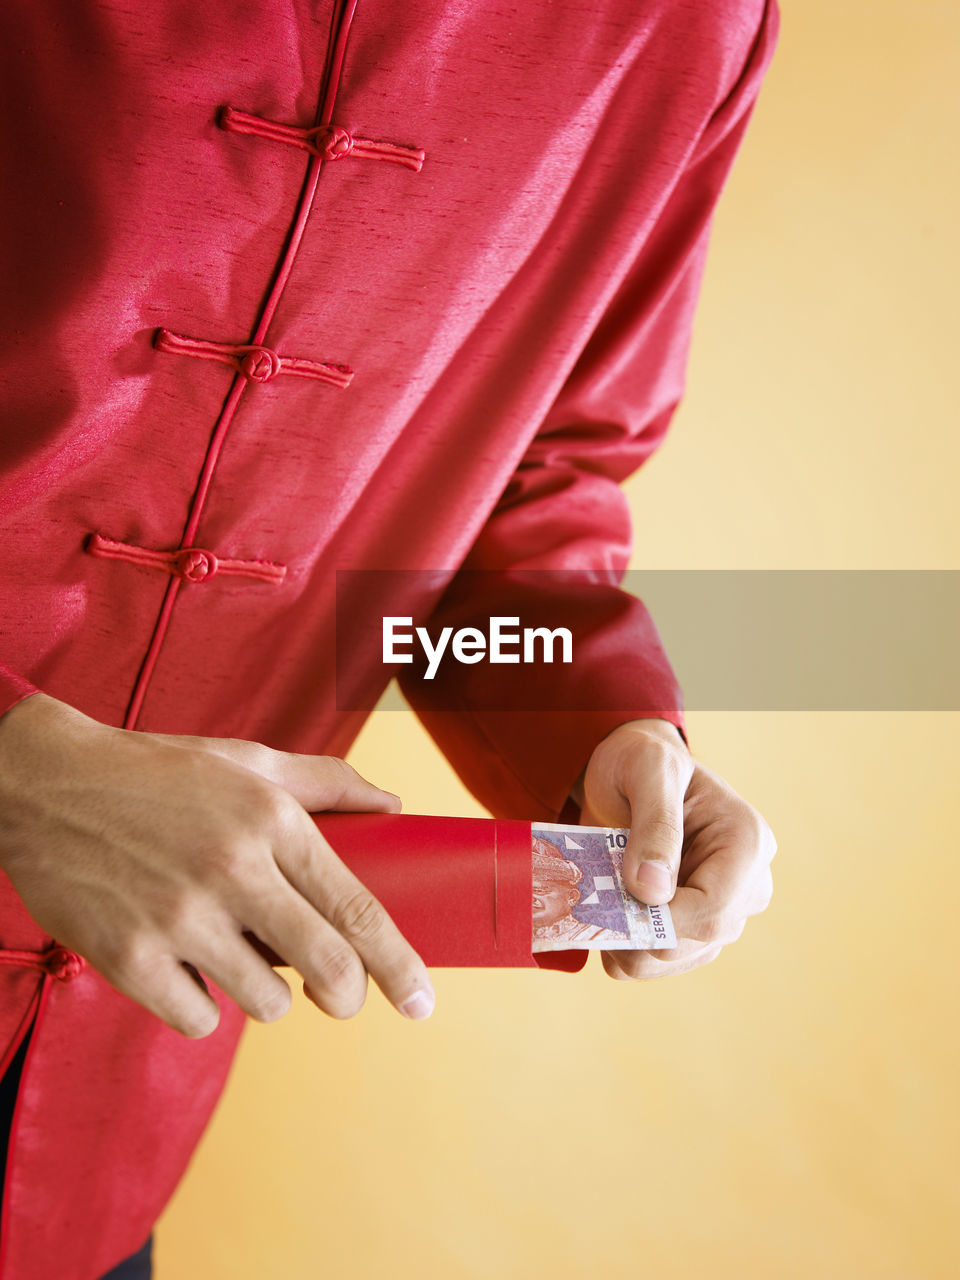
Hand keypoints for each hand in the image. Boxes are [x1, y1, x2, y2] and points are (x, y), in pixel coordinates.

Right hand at [0, 694, 434, 1035]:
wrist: (45, 785)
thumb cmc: (158, 773)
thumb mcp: (247, 761)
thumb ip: (327, 783)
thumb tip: (394, 807)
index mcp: (271, 820)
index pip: (357, 909)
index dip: (399, 965)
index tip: (423, 1001)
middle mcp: (232, 869)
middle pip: (327, 968)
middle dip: (348, 996)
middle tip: (342, 998)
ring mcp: (179, 918)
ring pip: (266, 1003)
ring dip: (265, 993)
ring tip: (236, 953)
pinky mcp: (129, 958)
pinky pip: (199, 1018)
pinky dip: (201, 1003)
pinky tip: (184, 964)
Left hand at [576, 718, 775, 979]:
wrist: (629, 771)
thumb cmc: (642, 761)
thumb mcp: (647, 772)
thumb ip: (654, 825)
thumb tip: (652, 892)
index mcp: (747, 841)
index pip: (715, 908)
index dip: (664, 920)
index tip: (614, 905)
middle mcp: (747, 883)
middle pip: (698, 940)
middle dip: (640, 934)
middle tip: (593, 907)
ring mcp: (723, 909)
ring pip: (677, 959)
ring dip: (628, 946)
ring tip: (596, 906)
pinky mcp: (695, 927)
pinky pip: (661, 962)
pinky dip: (626, 951)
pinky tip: (606, 917)